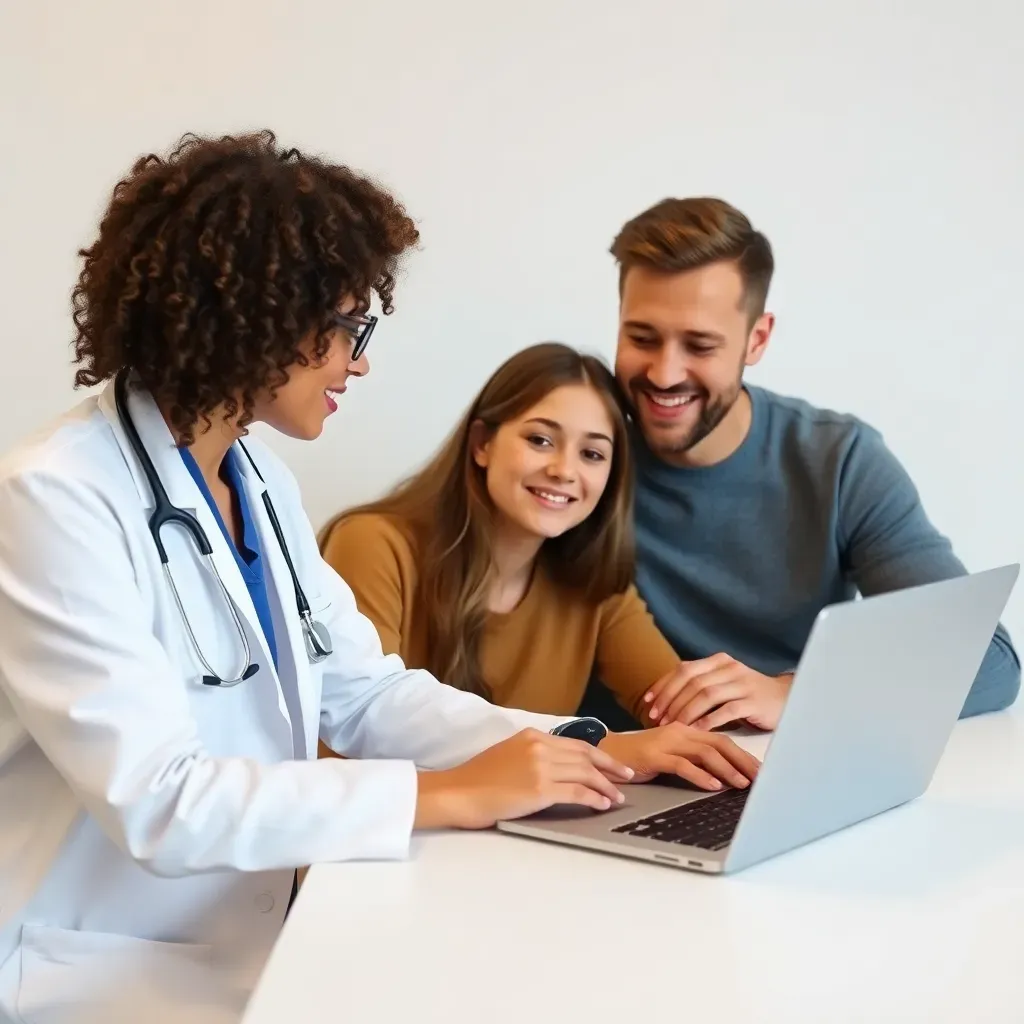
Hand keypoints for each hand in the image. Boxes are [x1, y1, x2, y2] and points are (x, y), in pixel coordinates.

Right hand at [414, 728, 634, 829]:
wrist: (457, 792)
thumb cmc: (478, 779)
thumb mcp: (508, 754)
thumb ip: (534, 754)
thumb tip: (558, 766)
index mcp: (532, 735)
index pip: (576, 743)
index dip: (600, 755)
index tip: (614, 764)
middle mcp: (539, 746)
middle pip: (586, 756)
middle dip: (611, 768)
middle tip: (628, 777)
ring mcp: (540, 767)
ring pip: (586, 774)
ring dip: (606, 786)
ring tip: (618, 797)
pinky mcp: (539, 789)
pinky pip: (577, 793)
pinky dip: (594, 798)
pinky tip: (602, 804)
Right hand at [599, 722, 759, 787]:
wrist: (607, 752)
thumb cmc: (640, 757)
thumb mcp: (672, 755)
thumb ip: (694, 759)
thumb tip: (722, 775)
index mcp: (687, 730)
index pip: (722, 739)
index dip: (744, 754)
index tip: (761, 770)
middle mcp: (680, 732)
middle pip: (720, 743)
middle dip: (743, 761)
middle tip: (762, 778)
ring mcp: (667, 742)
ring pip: (705, 753)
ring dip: (727, 769)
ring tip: (743, 783)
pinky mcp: (655, 755)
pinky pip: (683, 765)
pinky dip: (700, 776)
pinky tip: (713, 786)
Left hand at [643, 653, 792, 731]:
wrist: (787, 699)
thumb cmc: (748, 695)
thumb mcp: (724, 684)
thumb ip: (700, 686)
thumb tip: (665, 698)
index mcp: (718, 661)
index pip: (683, 670)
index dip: (663, 686)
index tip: (647, 703)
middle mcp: (729, 668)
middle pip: (691, 681)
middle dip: (670, 700)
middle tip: (657, 718)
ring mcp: (742, 683)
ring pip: (706, 695)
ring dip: (685, 711)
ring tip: (672, 726)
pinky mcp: (753, 701)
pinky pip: (725, 710)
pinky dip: (707, 721)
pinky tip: (695, 731)